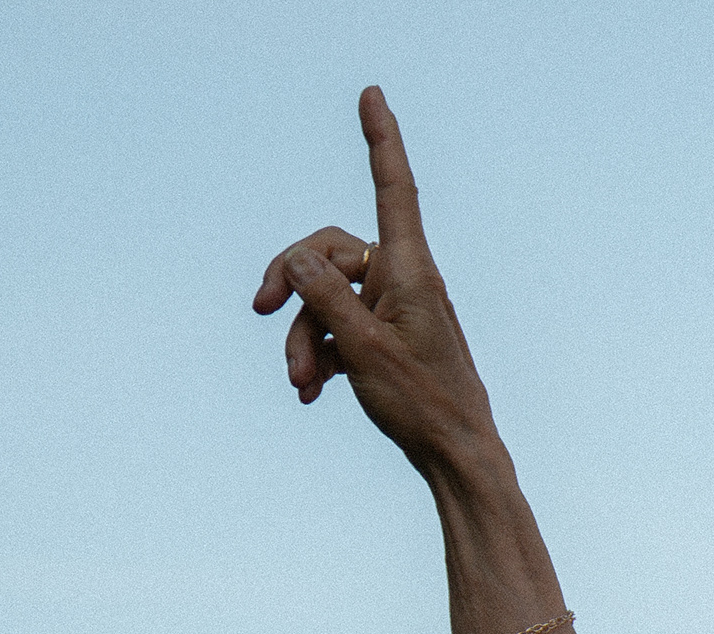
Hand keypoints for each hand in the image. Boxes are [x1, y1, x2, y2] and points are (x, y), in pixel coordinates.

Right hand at [253, 87, 503, 478]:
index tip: (371, 94)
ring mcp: (394, 310)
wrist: (456, 458)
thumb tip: (297, 254)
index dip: (380, 139)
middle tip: (257, 310)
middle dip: (291, 284)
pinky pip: (339, 330)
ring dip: (302, 338)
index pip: (393, 187)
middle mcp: (404, 281)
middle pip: (330, 252)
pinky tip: (310, 394)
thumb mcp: (362, 349)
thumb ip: (325, 297)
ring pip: (328, 300)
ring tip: (299, 383)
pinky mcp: (386, 339)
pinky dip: (319, 356)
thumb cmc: (422, 404)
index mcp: (409, 270)